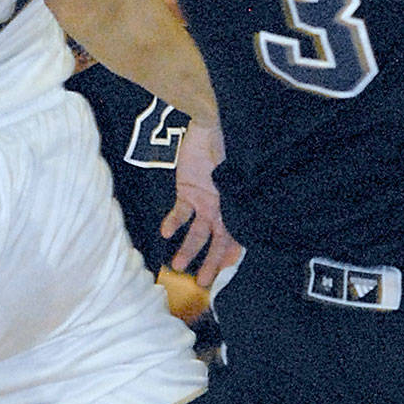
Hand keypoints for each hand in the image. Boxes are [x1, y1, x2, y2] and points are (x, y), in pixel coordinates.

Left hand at [162, 118, 241, 287]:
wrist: (211, 122)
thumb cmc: (232, 145)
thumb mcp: (238, 174)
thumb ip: (236, 197)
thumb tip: (235, 226)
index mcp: (239, 205)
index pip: (237, 237)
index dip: (231, 255)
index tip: (226, 271)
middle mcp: (223, 207)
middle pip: (216, 241)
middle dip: (210, 262)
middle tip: (202, 282)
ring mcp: (204, 200)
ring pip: (196, 231)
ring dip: (188, 248)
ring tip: (176, 265)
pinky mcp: (187, 189)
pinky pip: (180, 211)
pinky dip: (173, 222)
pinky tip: (165, 231)